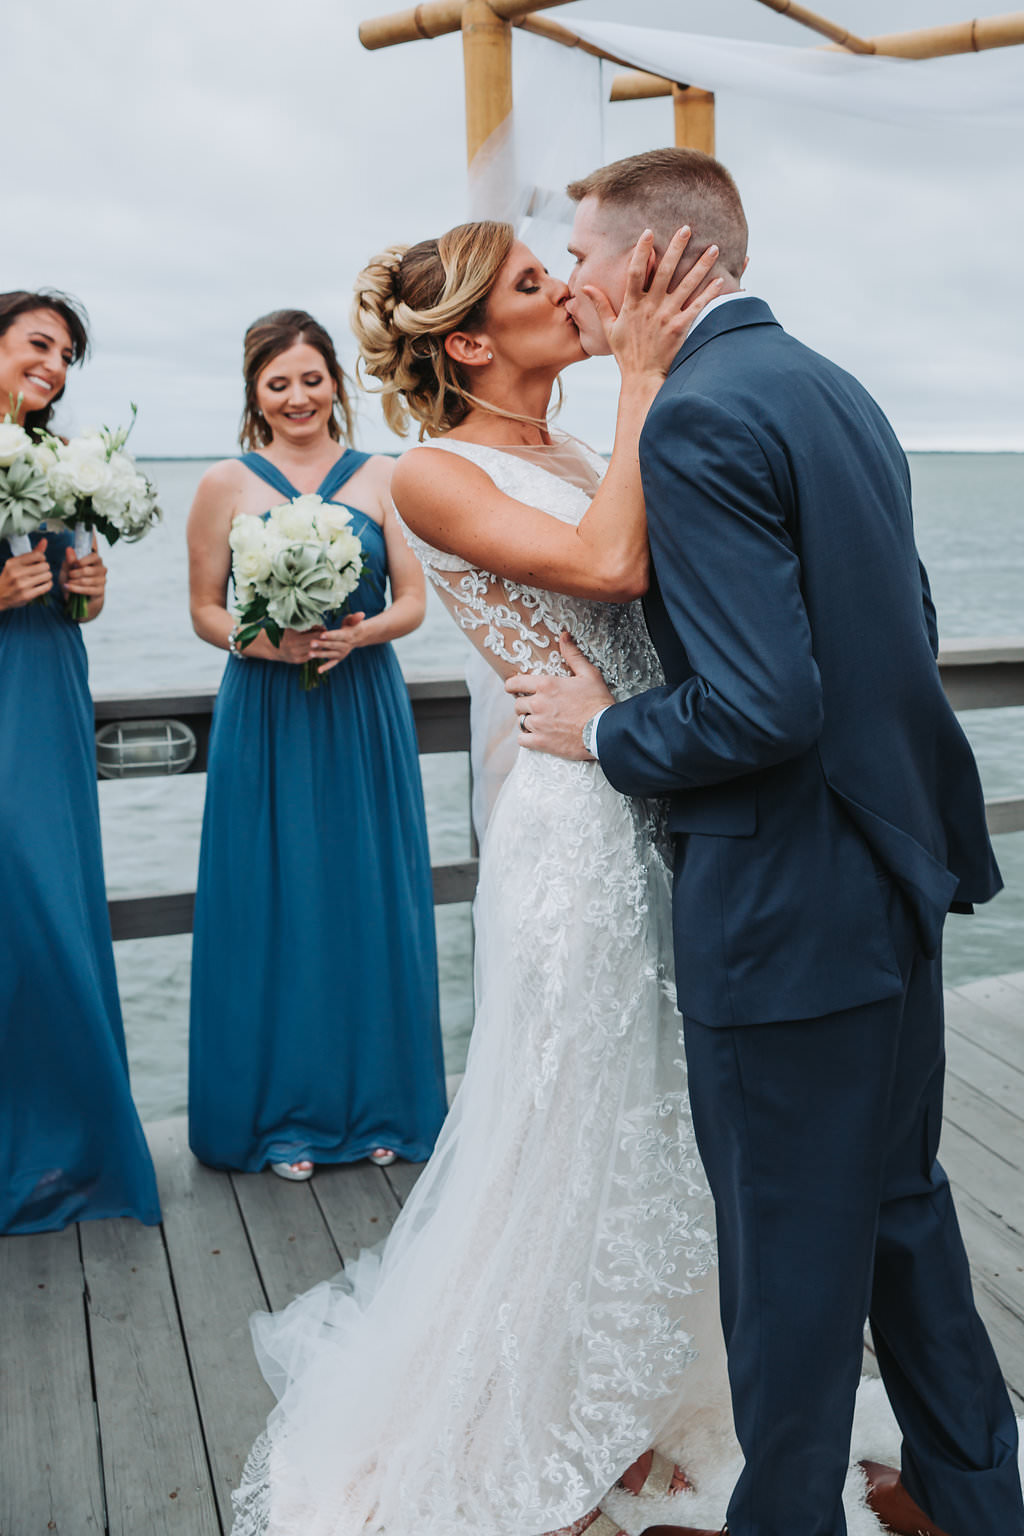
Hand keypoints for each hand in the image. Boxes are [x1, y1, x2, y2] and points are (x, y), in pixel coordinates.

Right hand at [0, 542, 53, 609]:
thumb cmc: (10, 577)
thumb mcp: (16, 564)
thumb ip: (32, 553)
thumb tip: (45, 540)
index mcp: (13, 562)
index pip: (38, 555)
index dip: (42, 559)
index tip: (38, 563)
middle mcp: (16, 572)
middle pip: (45, 566)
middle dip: (45, 568)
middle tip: (40, 572)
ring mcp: (21, 584)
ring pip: (48, 576)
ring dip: (47, 577)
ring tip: (41, 578)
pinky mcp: (27, 595)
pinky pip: (47, 586)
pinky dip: (47, 585)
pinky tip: (42, 585)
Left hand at [60, 544, 106, 605]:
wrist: (75, 598)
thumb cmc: (72, 581)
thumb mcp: (67, 569)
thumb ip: (69, 560)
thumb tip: (69, 548)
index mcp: (95, 560)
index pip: (94, 556)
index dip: (83, 560)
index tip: (73, 564)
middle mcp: (101, 569)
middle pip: (87, 569)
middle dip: (74, 573)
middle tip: (69, 575)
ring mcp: (102, 580)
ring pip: (86, 580)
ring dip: (74, 582)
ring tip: (67, 583)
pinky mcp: (100, 591)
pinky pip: (88, 589)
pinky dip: (76, 589)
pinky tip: (69, 588)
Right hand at [276, 626, 324, 663]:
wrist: (273, 648)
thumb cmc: (284, 635)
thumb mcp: (292, 628)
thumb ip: (306, 627)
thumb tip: (321, 626)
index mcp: (294, 638)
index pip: (313, 635)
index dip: (320, 632)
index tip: (324, 629)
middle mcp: (295, 648)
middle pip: (315, 643)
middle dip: (322, 639)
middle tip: (328, 635)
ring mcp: (297, 656)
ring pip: (314, 651)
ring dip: (320, 646)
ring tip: (325, 641)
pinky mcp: (298, 661)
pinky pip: (311, 656)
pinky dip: (315, 651)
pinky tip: (318, 647)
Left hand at [309, 612, 365, 672]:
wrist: (358, 637)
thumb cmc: (352, 626)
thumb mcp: (353, 620)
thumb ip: (355, 618)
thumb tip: (361, 614)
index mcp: (347, 635)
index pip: (338, 636)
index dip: (330, 635)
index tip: (322, 635)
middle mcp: (345, 646)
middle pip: (332, 645)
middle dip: (322, 645)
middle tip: (311, 643)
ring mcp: (341, 653)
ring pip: (330, 654)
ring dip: (320, 655)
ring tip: (310, 653)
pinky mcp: (339, 658)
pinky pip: (332, 664)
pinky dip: (326, 667)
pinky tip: (318, 670)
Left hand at [505, 634, 613, 759]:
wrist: (604, 731)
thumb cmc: (598, 702)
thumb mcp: (589, 674)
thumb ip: (573, 655)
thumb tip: (564, 636)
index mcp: (546, 685)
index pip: (516, 683)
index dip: (511, 685)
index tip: (511, 688)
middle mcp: (538, 704)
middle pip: (518, 704)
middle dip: (524, 705)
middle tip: (535, 707)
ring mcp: (538, 724)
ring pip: (520, 722)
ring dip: (528, 721)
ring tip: (539, 722)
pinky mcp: (541, 742)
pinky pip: (522, 740)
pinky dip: (527, 738)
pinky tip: (536, 736)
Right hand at [585, 227, 722, 383]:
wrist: (642, 378)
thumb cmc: (626, 353)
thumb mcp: (609, 329)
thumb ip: (601, 305)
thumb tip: (585, 287)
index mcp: (632, 305)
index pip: (635, 271)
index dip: (641, 251)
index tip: (648, 232)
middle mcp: (650, 307)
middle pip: (664, 271)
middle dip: (676, 248)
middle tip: (687, 228)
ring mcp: (667, 317)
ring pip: (686, 285)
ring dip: (701, 265)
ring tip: (714, 248)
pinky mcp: (681, 328)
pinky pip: (698, 306)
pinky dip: (710, 293)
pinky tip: (721, 280)